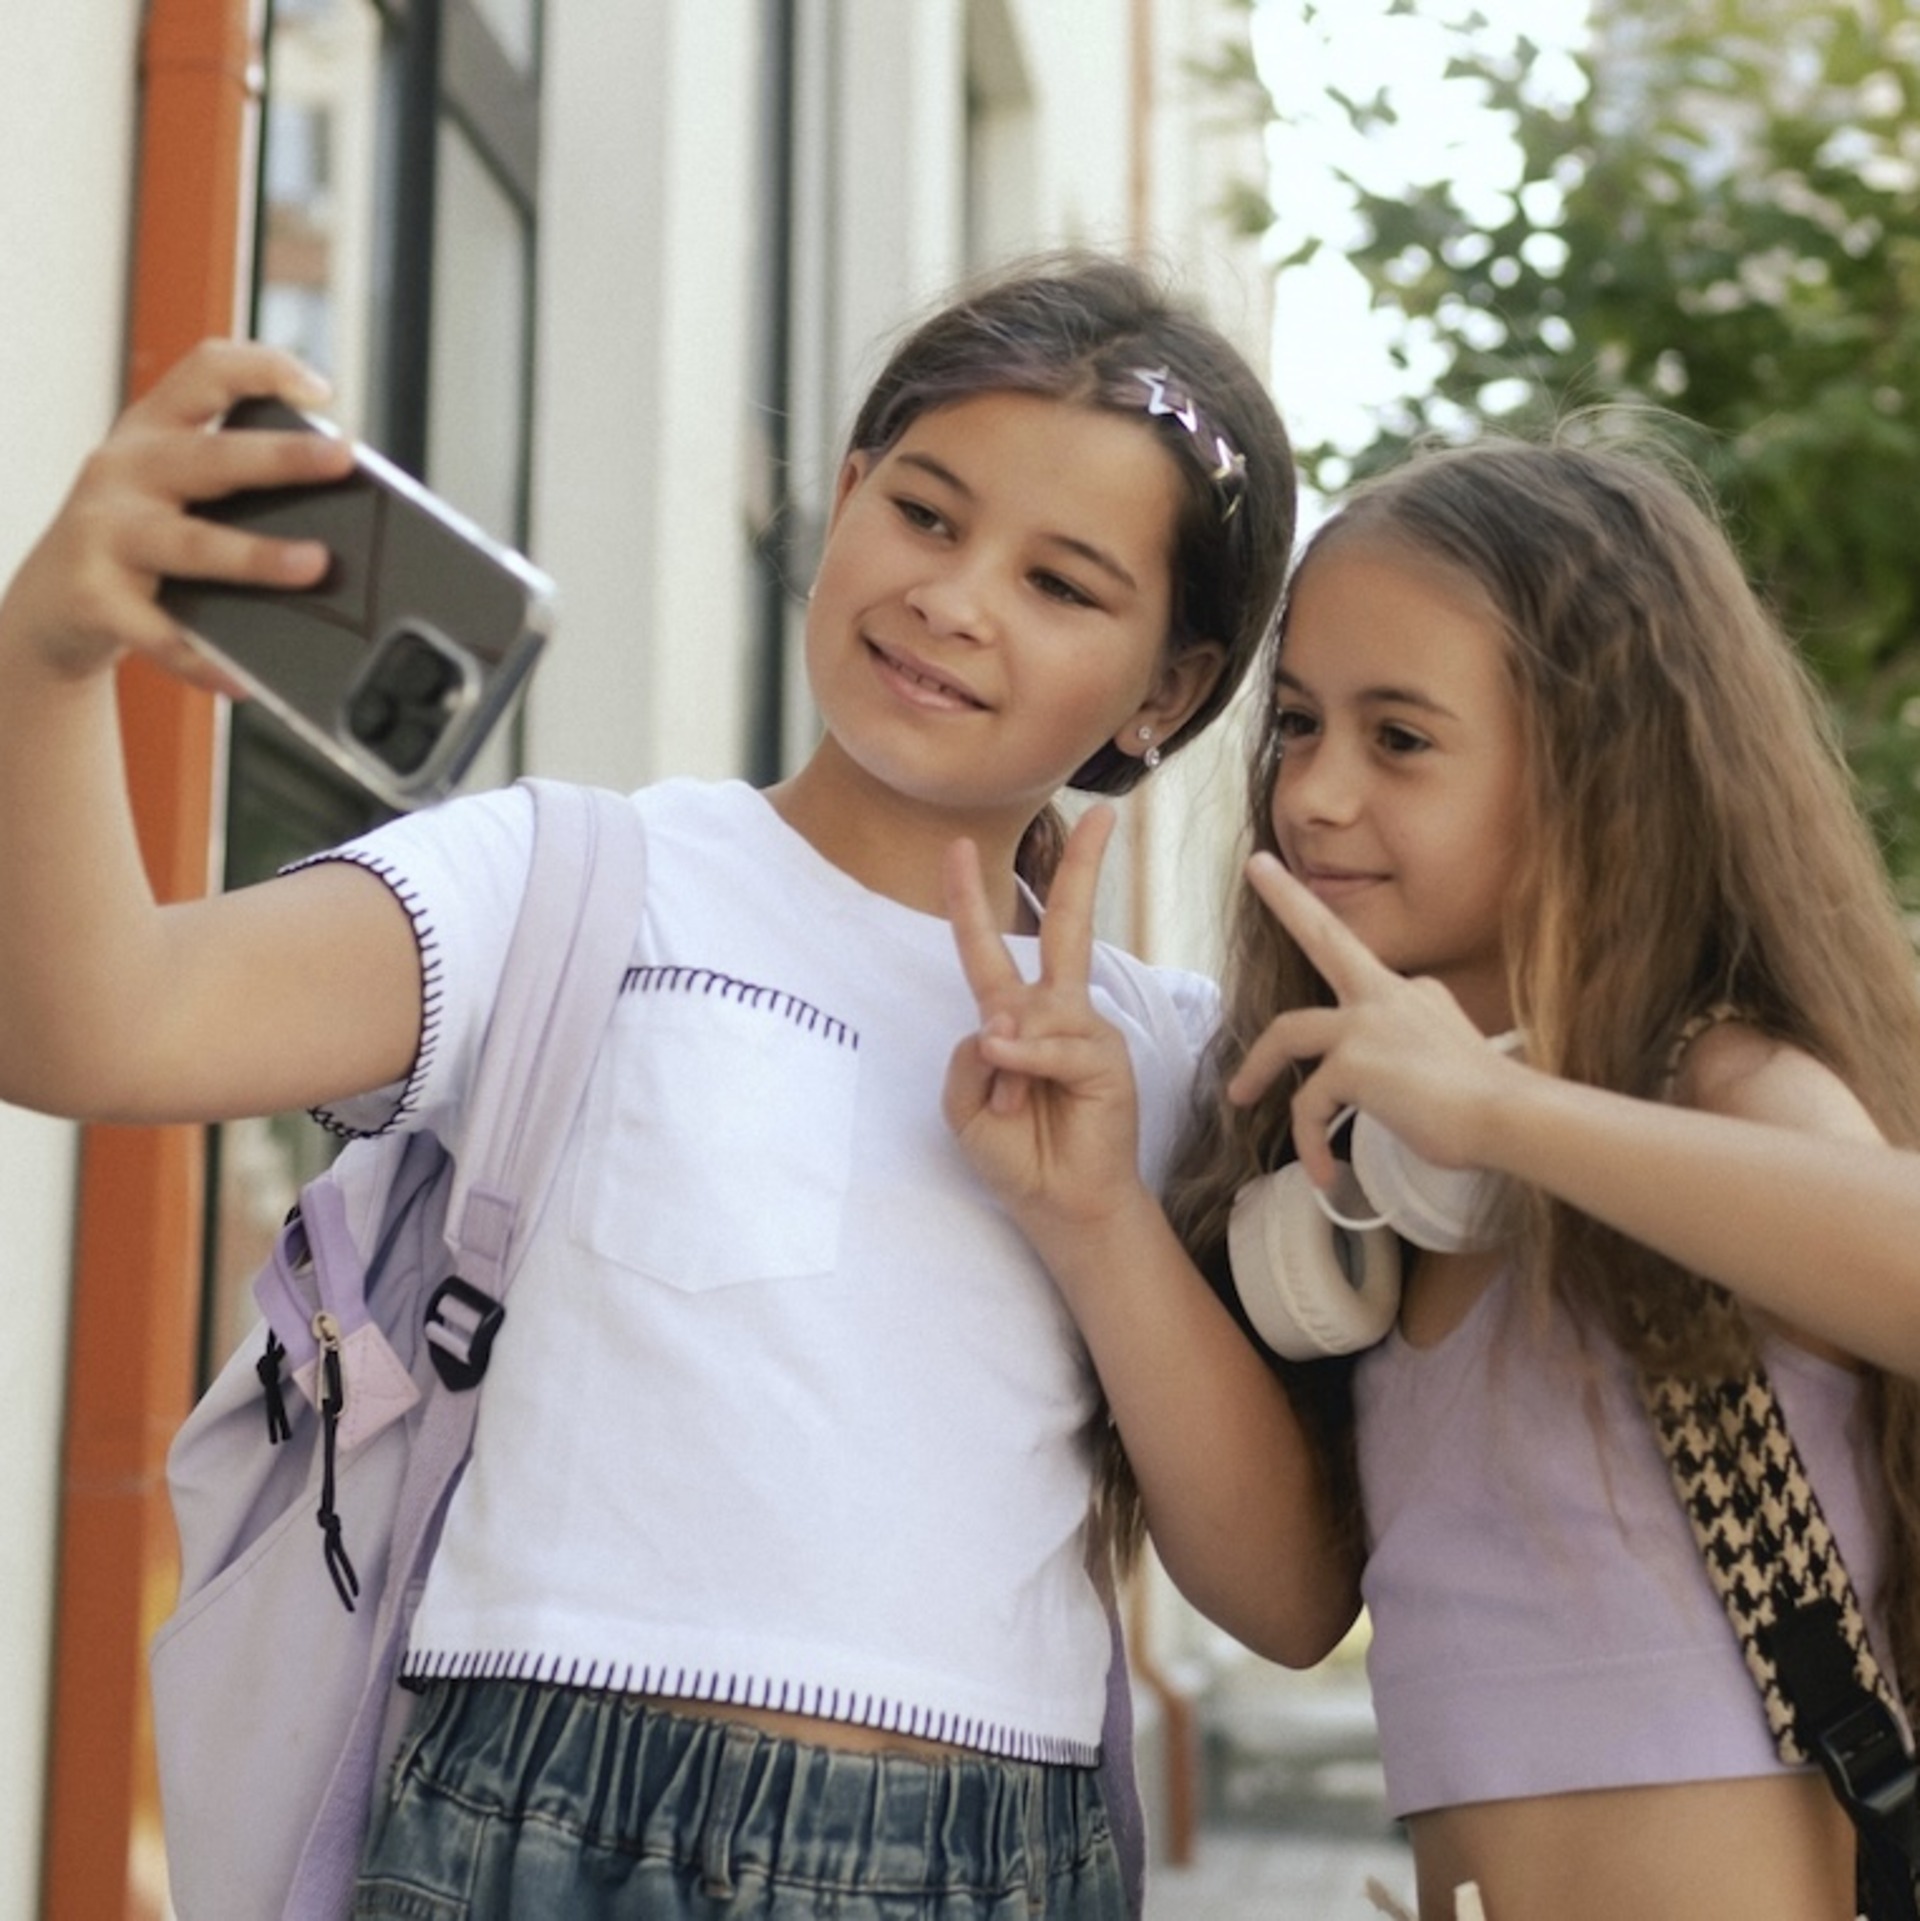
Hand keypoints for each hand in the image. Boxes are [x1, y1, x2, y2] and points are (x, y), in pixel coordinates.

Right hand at [0, 339, 353, 690]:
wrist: (53, 603)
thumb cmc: (138, 540)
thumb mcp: (173, 493)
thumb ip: (236, 488)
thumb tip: (345, 525)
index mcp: (154, 432)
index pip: (205, 372)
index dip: (262, 368)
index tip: (322, 389)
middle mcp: (125, 470)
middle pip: (211, 457)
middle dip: (280, 456)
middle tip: (342, 459)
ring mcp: (106, 533)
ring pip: (192, 543)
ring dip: (255, 555)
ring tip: (314, 565)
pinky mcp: (96, 597)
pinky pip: (161, 634)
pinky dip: (204, 660)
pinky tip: (244, 678)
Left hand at [942, 804, 1145, 1229]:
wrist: (1059, 1203)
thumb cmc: (1015, 1154)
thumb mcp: (964, 1106)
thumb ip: (967, 1059)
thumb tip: (999, 1025)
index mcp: (1013, 1016)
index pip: (988, 947)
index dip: (969, 899)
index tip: (958, 847)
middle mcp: (1055, 1012)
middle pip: (1065, 927)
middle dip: (1082, 870)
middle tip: (1103, 817)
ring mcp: (1086, 1030)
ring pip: (1034, 1008)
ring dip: (1009, 1058)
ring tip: (1013, 1107)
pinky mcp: (1108, 1057)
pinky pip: (1058, 1043)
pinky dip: (1030, 1062)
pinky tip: (1019, 1091)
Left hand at [1226, 852, 1524, 1190]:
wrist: (1512, 1118)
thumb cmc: (1488, 1105)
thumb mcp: (1447, 1055)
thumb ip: (1411, 1044)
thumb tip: (1388, 1069)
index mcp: (1411, 993)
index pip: (1357, 960)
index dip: (1327, 929)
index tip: (1302, 890)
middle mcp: (1387, 994)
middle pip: (1324, 936)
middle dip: (1288, 898)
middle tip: (1257, 867)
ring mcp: (1366, 1025)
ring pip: (1287, 1034)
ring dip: (1257, 1068)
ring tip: (1239, 1096)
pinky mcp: (1352, 1064)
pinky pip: (1309, 1105)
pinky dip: (1309, 1142)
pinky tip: (1322, 1173)